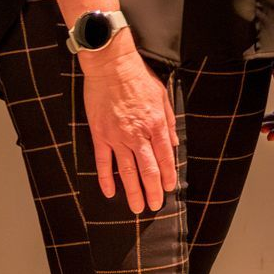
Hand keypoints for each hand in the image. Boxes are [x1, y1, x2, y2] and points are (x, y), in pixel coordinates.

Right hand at [80, 40, 178, 211]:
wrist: (111, 65)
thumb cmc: (137, 76)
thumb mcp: (161, 94)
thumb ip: (169, 120)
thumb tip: (173, 142)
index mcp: (155, 123)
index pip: (164, 156)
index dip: (168, 175)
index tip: (169, 188)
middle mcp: (138, 134)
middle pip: (147, 169)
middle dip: (152, 190)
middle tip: (155, 206)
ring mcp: (117, 136)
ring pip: (127, 171)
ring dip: (132, 192)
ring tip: (136, 208)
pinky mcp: (100, 135)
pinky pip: (103, 162)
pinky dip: (106, 179)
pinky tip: (110, 193)